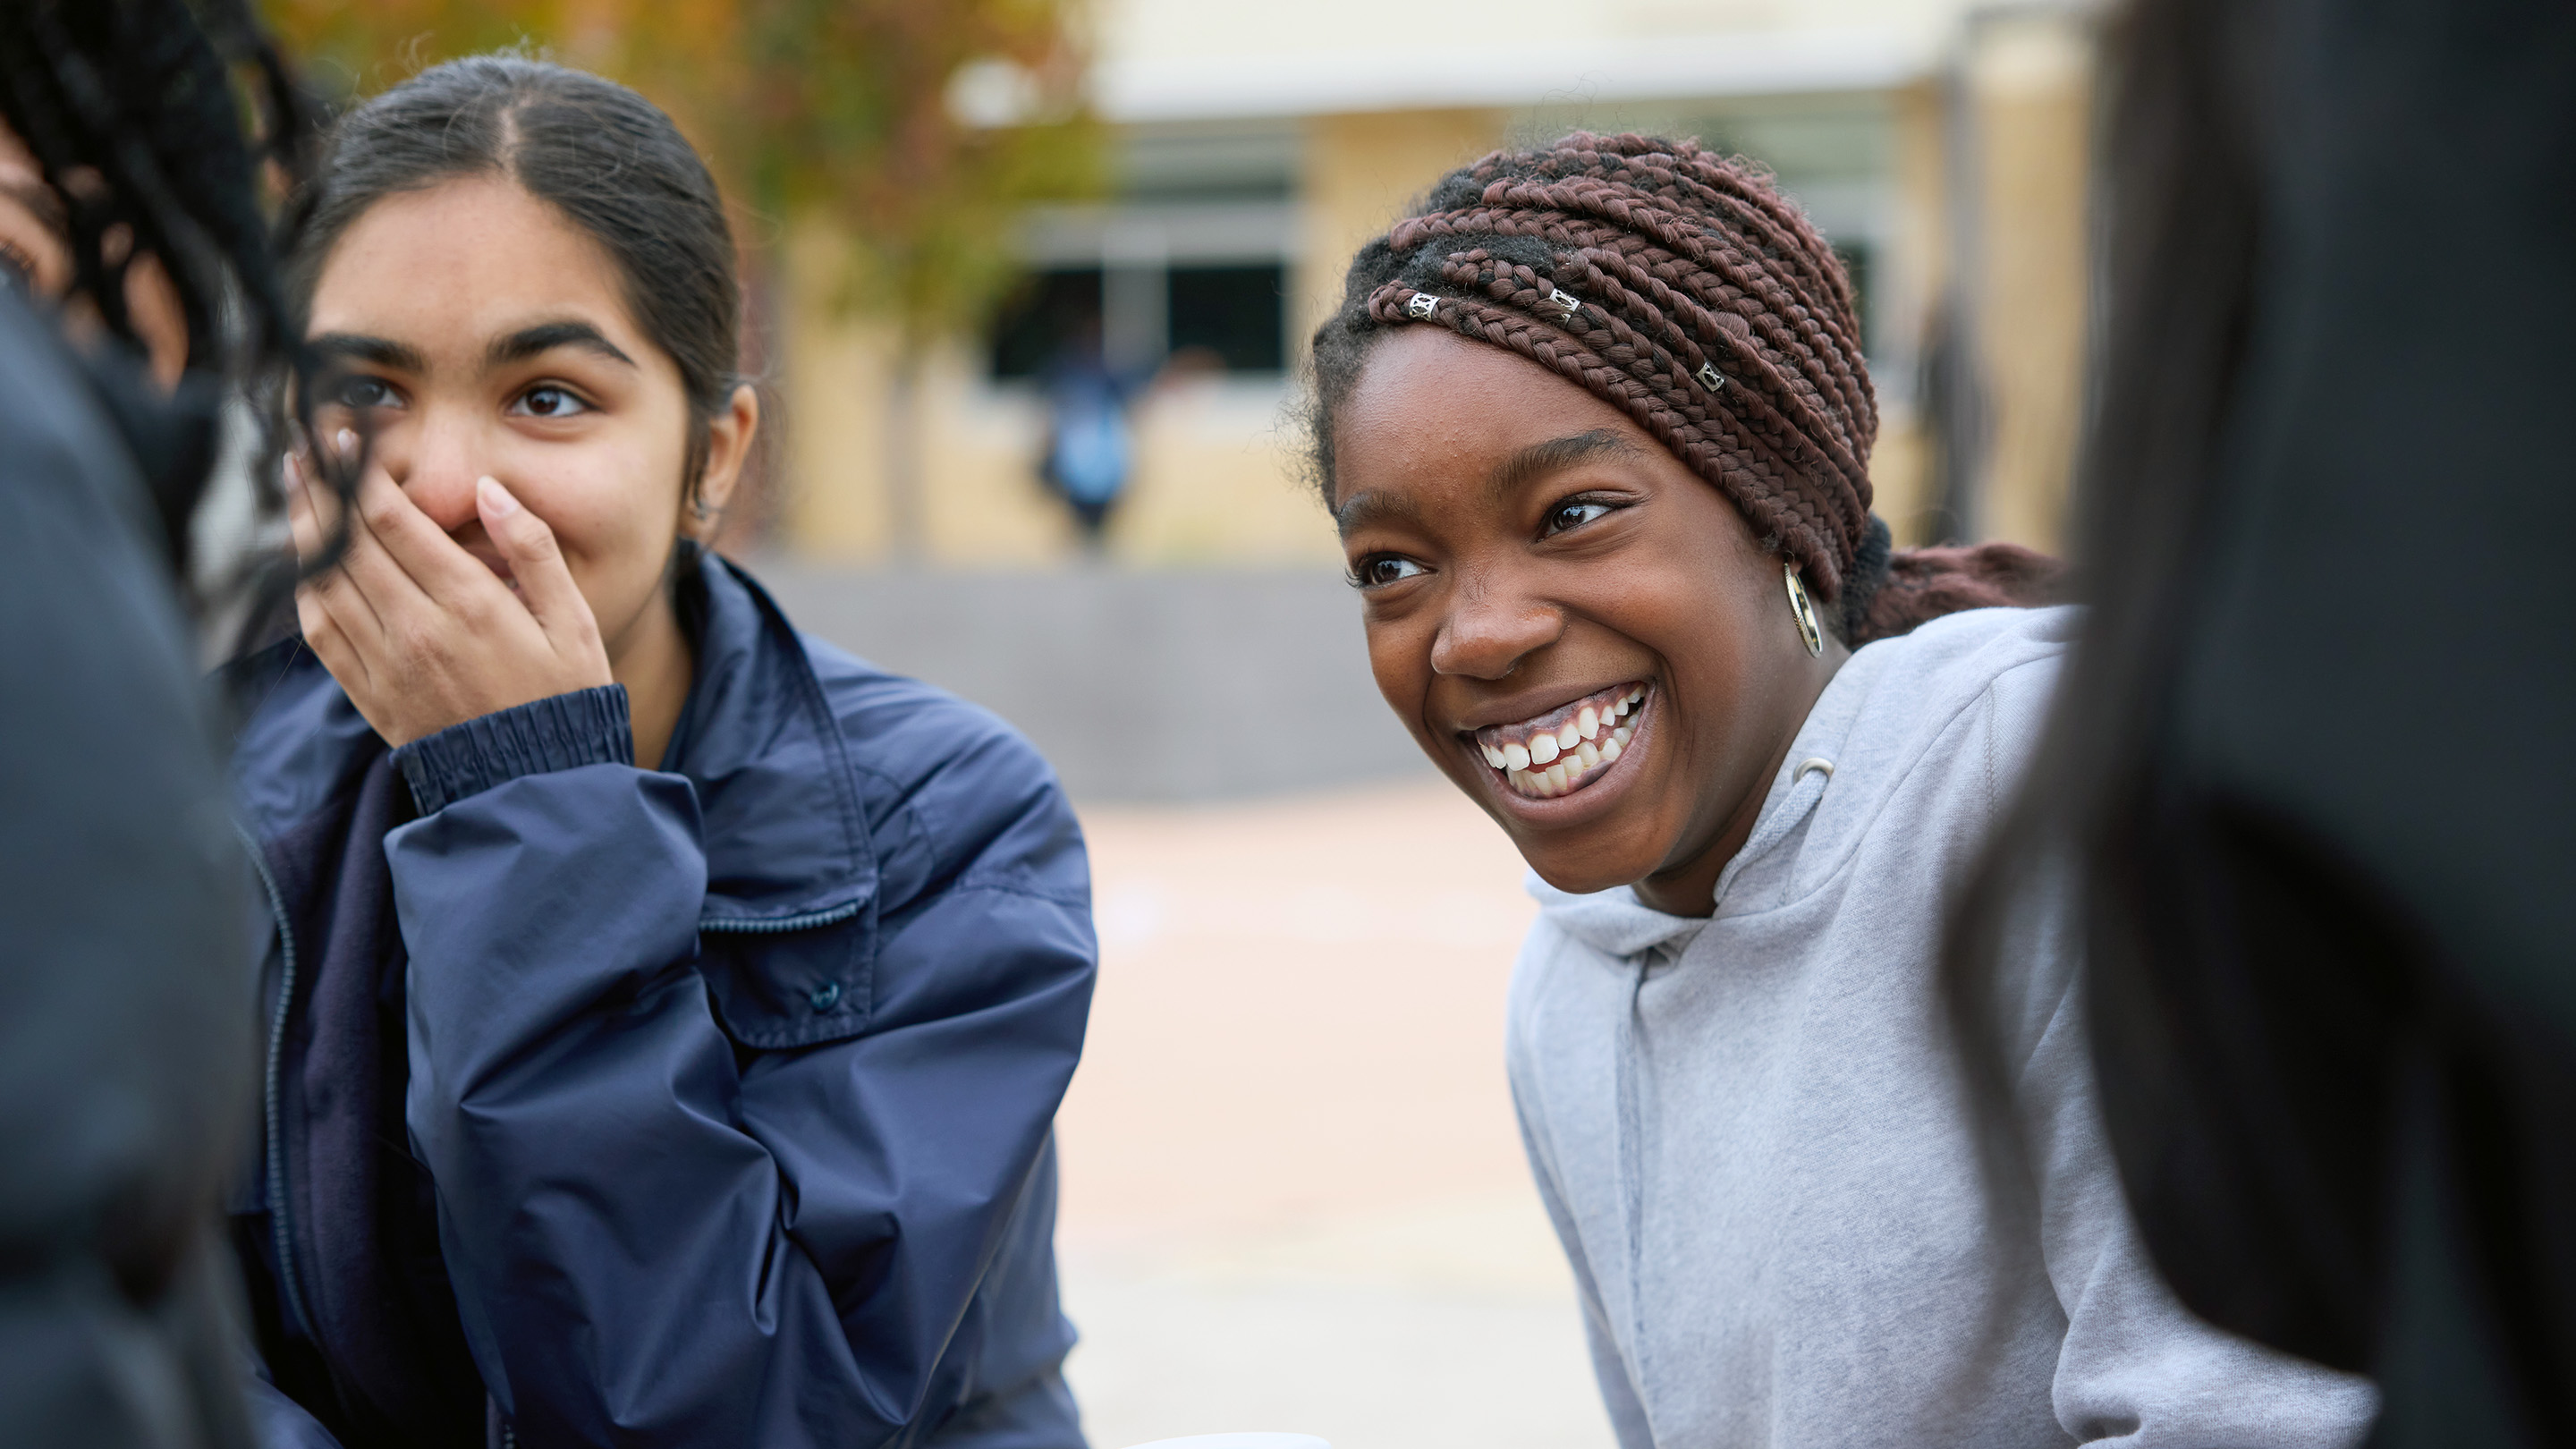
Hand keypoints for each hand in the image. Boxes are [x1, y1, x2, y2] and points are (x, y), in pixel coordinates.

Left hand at [289, 443, 613, 747]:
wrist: (536, 787)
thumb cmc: (564, 699)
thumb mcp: (576, 623)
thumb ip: (533, 550)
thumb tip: (489, 489)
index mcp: (468, 604)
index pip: (391, 519)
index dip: (361, 472)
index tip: (346, 436)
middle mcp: (415, 630)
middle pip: (345, 542)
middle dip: (320, 488)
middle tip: (303, 446)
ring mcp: (385, 664)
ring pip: (323, 581)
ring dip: (302, 530)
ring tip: (295, 491)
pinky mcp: (370, 694)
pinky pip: (320, 632)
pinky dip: (305, 590)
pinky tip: (304, 563)